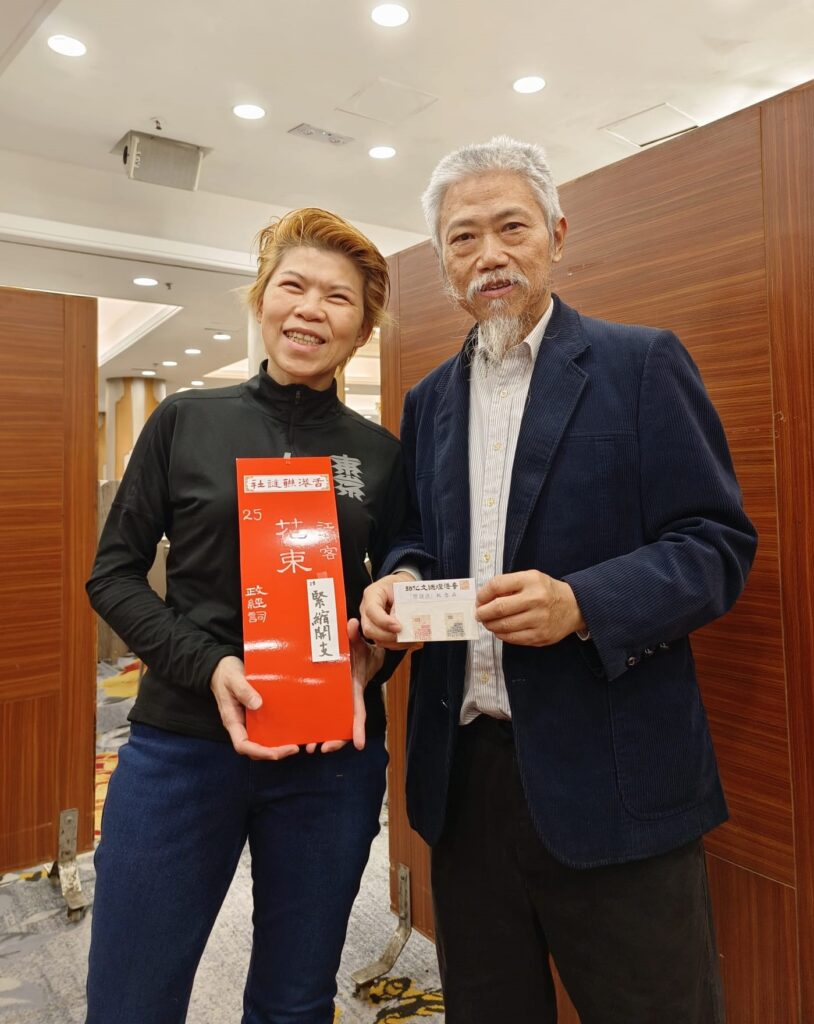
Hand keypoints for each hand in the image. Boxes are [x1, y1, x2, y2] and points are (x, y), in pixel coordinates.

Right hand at [210, 655, 298, 760]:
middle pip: (254, 748)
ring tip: (296, 743)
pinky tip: (291, 730)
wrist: (222, 667)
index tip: (276, 753)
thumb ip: (244, 691)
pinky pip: (266, 729)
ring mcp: (248, 721)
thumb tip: (257, 704)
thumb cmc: (226, 674)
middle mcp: (240, 725)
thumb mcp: (233, 679)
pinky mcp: (255, 715)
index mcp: (232, 720)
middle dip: (273, 752)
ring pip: (261, 741)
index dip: (259, 752)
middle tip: (294, 748)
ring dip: (277, 746)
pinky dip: (277, 733)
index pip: (243, 745)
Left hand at [310, 618, 384, 754]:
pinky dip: (313, 726)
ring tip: (309, 748)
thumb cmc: (358, 648)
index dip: (358, 727)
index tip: (359, 744)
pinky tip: (302, 736)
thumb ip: (353, 635)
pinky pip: (320, 716)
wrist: (355, 651)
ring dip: (322, 737)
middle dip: (337, 738)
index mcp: (354, 689)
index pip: (358, 711)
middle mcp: (345, 699)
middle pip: (344, 724)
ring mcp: (335, 700)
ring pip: (331, 723)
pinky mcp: (324, 698)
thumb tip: (352, 624)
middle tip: (324, 749)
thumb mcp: (357, 642)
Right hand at [359, 572, 423, 650]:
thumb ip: (403, 603)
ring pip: (376, 638)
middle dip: (387, 636)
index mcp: (371, 594)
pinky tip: (409, 641)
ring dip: (394, 642)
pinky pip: (383, 642)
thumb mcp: (402, 587)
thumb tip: (406, 622)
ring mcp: (370, 621)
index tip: (399, 627)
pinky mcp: (377, 630)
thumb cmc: (400, 585)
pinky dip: (396, 644)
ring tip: (410, 640)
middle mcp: (366, 609)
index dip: (384, 622)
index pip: (372, 610)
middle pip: (369, 628)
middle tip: (403, 635)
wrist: (400, 586)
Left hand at [476, 571, 584, 645]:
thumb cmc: (546, 591)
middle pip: (499, 608)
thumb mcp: (530, 578)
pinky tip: (499, 630)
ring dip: (490, 625)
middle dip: (483, 613)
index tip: (479, 600)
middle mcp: (536, 599)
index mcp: (531, 581)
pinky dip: (501, 635)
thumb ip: (508, 585)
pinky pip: (513, 638)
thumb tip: (483, 598)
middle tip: (478, 614)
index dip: (483, 594)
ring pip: (504, 626)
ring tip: (488, 622)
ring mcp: (539, 620)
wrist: (574, 607)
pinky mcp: (540, 636)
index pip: (497, 585)